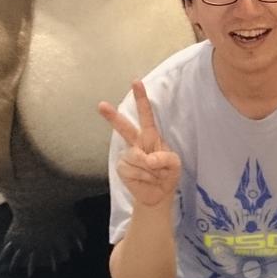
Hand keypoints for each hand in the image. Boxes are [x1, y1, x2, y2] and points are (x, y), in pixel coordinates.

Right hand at [98, 81, 180, 210]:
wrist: (157, 196)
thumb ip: (166, 158)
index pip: (146, 115)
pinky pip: (131, 169)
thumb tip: (148, 158)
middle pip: (124, 127)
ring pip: (136, 156)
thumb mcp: (175, 165)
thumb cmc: (167, 175)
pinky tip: (145, 179)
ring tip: (154, 174)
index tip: (135, 81)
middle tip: (101, 105)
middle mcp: (137, 143)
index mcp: (151, 137)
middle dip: (112, 116)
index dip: (141, 99)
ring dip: (148, 169)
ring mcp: (128, 155)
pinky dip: (142, 176)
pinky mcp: (122, 168)